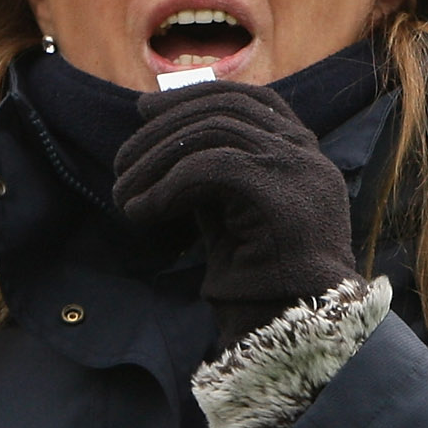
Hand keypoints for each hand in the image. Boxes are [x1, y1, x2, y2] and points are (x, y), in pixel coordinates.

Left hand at [113, 81, 358, 348]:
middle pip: (226, 109)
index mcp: (303, 155)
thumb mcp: (236, 216)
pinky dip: (167, 187)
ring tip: (124, 195)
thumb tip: (166, 147)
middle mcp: (305, 154)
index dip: (195, 95)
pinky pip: (210, 167)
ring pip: (214, 132)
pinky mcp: (279, 193)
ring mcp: (296, 170)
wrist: (301, 332)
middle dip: (164, 127)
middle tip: (121, 162)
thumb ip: (215, 177)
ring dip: (156, 160)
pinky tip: (142, 213)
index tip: (146, 108)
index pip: (251, 99)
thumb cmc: (265, 282)